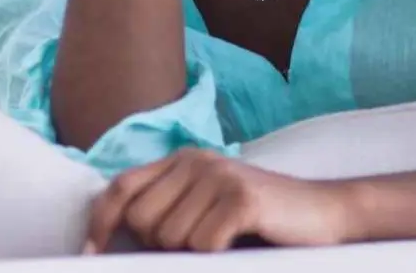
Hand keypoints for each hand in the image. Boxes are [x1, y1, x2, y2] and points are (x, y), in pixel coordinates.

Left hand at [84, 148, 357, 253]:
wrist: (325, 214)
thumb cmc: (261, 222)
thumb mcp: (208, 208)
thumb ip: (168, 210)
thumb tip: (115, 241)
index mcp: (182, 161)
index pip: (121, 189)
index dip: (100, 223)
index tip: (91, 254)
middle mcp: (196, 161)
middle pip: (142, 221)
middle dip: (162, 246)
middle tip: (202, 243)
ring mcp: (219, 176)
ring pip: (171, 238)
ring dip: (195, 253)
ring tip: (226, 241)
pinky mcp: (241, 198)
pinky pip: (203, 245)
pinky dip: (219, 255)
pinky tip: (241, 242)